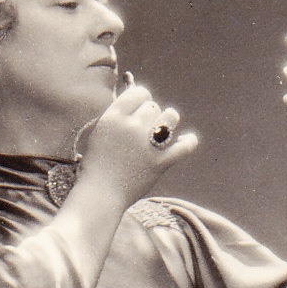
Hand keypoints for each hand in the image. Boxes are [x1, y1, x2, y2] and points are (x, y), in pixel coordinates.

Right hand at [80, 75, 199, 208]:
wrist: (100, 195)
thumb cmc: (97, 166)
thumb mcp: (102, 134)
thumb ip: (119, 117)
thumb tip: (140, 102)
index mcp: (114, 117)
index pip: (139, 93)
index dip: (143, 99)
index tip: (141, 109)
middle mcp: (131, 127)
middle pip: (154, 107)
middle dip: (152, 116)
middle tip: (146, 129)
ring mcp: (146, 145)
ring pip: (171, 118)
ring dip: (170, 121)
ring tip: (165, 130)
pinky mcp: (159, 163)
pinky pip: (184, 147)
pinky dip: (189, 142)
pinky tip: (188, 140)